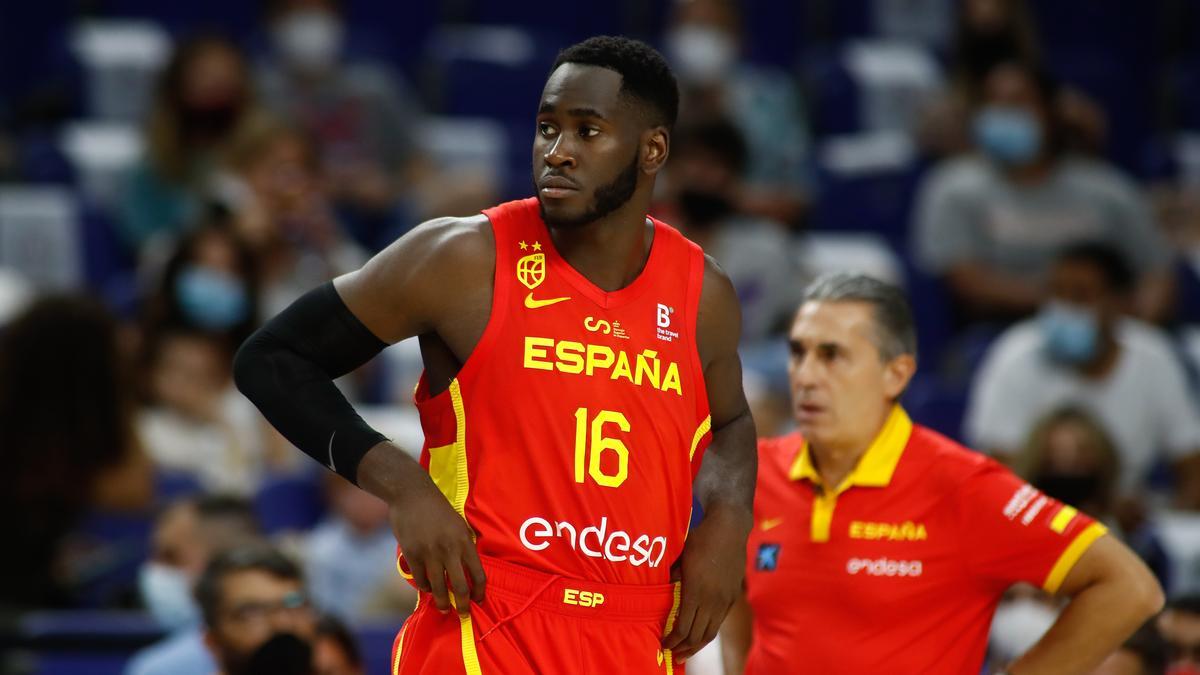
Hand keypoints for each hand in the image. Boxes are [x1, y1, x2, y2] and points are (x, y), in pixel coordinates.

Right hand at [388, 475, 485, 615]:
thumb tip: (468, 567)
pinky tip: (427, 589)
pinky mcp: (412, 553)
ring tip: (443, 608)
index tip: (478, 600)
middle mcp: (449, 549)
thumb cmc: (438, 508)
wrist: (411, 494)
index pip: (478, 573)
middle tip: (462, 614)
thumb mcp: (459, 523)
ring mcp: (430, 553)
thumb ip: (464, 544)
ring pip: (439, 587)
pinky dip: (425, 587)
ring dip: (441, 602)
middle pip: (460, 586)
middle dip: (463, 605)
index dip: (479, 591)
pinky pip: (420, 578)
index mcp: (465, 541)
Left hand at [662, 504, 751, 662]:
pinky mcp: (733, 594)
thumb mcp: (680, 556)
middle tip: (673, 655)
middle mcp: (713, 599)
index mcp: (697, 591)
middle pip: (698, 635)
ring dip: (697, 644)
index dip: (673, 640)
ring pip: (711, 631)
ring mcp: (725, 598)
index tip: (663, 645)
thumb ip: (672, 578)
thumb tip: (661, 593)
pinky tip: (701, 633)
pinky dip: (708, 631)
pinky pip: (719, 620)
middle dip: (684, 648)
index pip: (684, 626)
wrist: (729, 524)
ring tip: (686, 652)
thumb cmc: (699, 536)